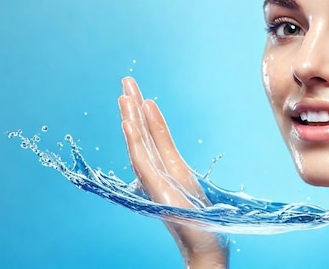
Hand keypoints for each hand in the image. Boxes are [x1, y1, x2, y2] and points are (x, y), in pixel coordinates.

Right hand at [119, 77, 228, 268]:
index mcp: (169, 169)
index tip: (142, 95)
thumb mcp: (190, 184)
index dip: (148, 115)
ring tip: (124, 96)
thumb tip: (168, 153)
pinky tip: (128, 123)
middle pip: (143, 135)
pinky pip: (142, 161)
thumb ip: (176, 168)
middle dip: (135, 108)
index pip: (155, 137)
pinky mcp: (157, 190)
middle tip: (126, 81)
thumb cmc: (201, 221)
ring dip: (131, 119)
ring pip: (139, 144)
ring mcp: (155, 181)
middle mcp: (158, 173)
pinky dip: (134, 141)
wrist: (204, 247)